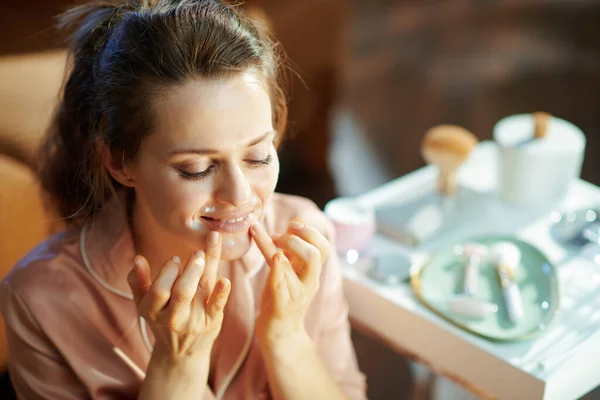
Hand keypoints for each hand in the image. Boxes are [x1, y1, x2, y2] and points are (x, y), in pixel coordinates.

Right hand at [127, 231, 229, 363]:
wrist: (182, 353)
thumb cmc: (162, 320)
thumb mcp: (145, 304)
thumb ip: (138, 281)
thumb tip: (137, 258)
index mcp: (152, 312)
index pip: (159, 291)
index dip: (168, 272)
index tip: (175, 258)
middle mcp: (173, 318)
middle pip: (182, 293)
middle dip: (190, 271)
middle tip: (197, 254)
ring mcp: (194, 321)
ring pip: (200, 293)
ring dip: (204, 272)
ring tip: (203, 255)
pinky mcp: (211, 321)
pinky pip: (216, 307)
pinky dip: (221, 294)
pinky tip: (225, 281)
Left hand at [250, 218, 328, 345]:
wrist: (280, 333)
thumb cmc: (283, 297)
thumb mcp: (291, 270)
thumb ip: (293, 250)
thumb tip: (297, 222)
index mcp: (312, 273)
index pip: (323, 247)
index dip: (310, 232)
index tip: (293, 223)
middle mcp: (308, 283)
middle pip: (315, 254)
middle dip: (296, 239)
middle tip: (278, 235)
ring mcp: (296, 295)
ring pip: (298, 267)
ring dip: (282, 248)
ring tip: (268, 239)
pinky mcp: (281, 306)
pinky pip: (281, 286)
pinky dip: (277, 270)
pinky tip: (273, 257)